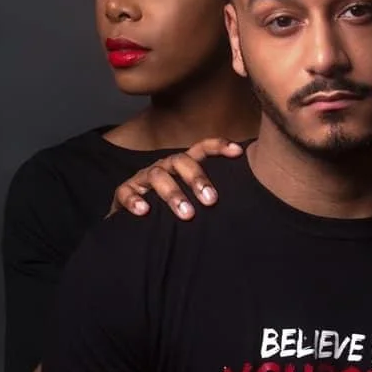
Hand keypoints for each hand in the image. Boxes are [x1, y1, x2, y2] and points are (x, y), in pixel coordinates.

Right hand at [109, 138, 242, 219]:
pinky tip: (145, 211)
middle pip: (181, 161)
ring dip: (173, 194)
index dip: (219, 146)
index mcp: (183, 166)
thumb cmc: (172, 210)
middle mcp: (165, 167)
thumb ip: (212, 195)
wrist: (137, 225)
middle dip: (197, 179)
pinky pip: (127, 192)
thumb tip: (247, 202)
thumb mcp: (193, 198)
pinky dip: (135, 200)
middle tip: (211, 201)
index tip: (237, 152)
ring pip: (158, 176)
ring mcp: (144, 178)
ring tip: (187, 214)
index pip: (202, 149)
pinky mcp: (124, 192)